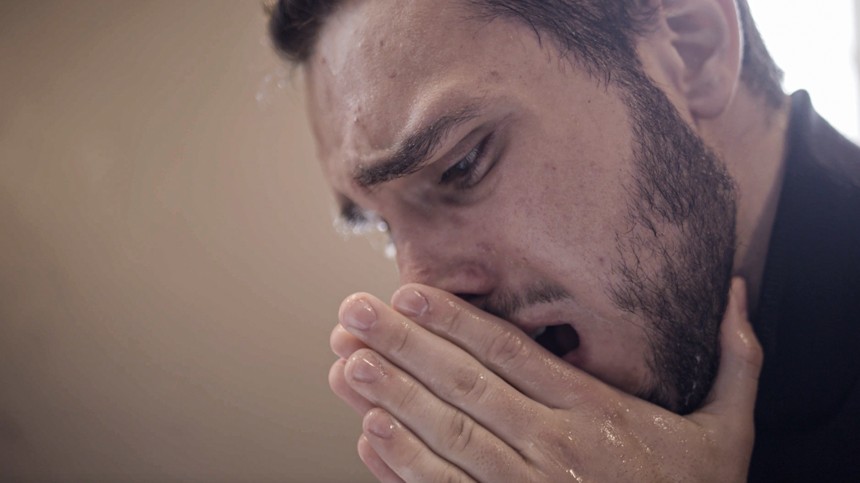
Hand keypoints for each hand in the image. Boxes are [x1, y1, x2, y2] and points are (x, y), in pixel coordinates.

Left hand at [328, 278, 761, 481]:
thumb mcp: (729, 434)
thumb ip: (736, 362)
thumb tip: (740, 292)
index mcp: (600, 417)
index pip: (515, 355)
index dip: (458, 321)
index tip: (410, 292)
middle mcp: (557, 451)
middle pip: (468, 387)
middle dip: (406, 346)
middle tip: (352, 313)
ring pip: (450, 437)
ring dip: (393, 398)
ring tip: (346, 364)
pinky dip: (406, 468)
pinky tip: (368, 436)